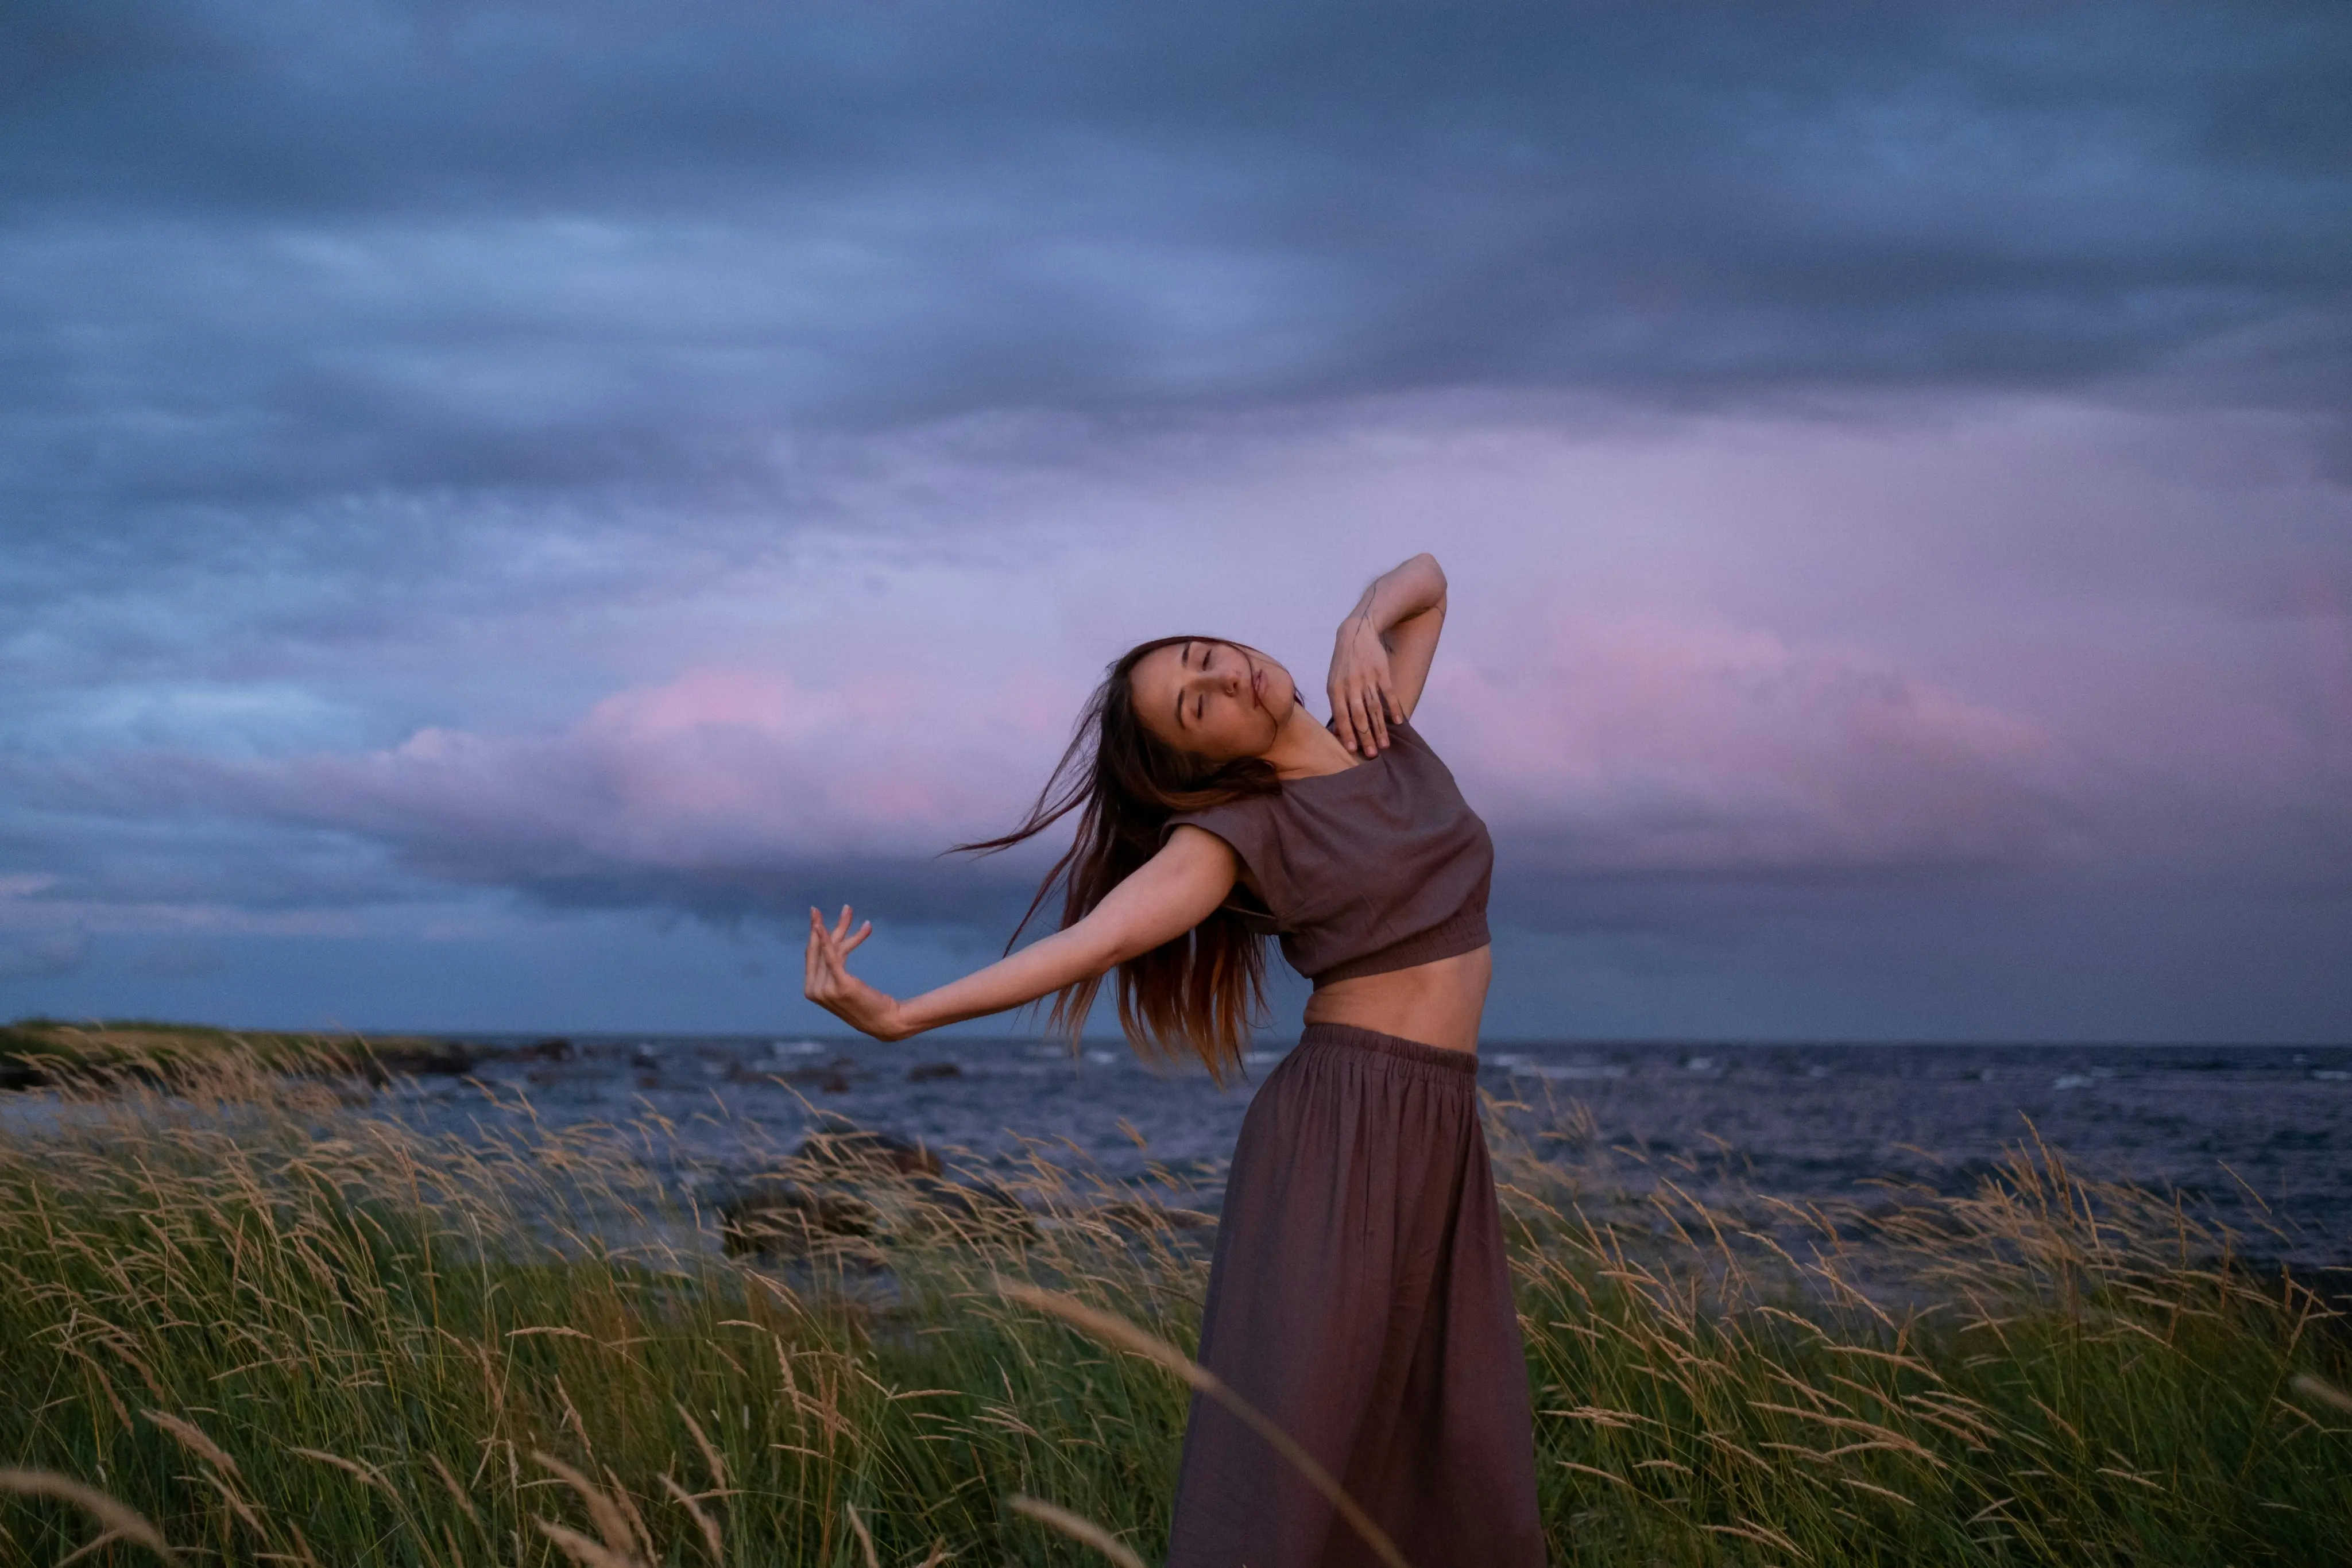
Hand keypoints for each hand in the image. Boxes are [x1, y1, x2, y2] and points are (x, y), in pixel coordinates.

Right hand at [803, 904, 908, 1040]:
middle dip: (823, 925)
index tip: (817, 916)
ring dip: (841, 926)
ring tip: (849, 909)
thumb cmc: (867, 1002)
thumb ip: (833, 967)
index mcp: (810, 990)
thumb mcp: (846, 983)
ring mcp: (825, 989)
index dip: (815, 933)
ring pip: (831, 949)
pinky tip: (821, 926)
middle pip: (819, 949)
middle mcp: (814, 990)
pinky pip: (831, 957)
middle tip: (832, 907)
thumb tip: (835, 943)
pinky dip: (826, 939)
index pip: (812, 955)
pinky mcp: (840, 985)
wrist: (885, 1021)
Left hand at [1327, 614, 1398, 754]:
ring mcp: (1367, 679)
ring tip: (1385, 744)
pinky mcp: (1382, 672)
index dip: (1346, 732)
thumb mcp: (1333, 680)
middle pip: (1359, 715)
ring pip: (1374, 708)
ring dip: (1380, 728)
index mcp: (1335, 688)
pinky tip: (1399, 721)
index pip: (1340, 715)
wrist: (1357, 633)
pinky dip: (1394, 708)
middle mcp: (1350, 685)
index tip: (1351, 749)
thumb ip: (1337, 702)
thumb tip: (1339, 728)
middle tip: (1371, 754)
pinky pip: (1389, 694)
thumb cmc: (1343, 662)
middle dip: (1365, 736)